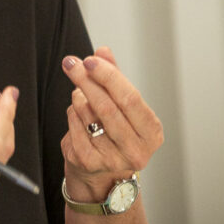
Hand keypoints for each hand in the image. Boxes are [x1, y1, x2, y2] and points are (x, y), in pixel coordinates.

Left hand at [61, 47, 162, 201]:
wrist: (101, 172)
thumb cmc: (114, 132)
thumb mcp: (121, 105)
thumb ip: (114, 77)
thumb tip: (103, 51)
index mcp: (151, 132)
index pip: (129, 98)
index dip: (108, 76)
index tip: (90, 60)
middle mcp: (136, 150)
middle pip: (107, 107)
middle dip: (86, 80)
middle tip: (72, 64)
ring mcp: (112, 160)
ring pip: (88, 116)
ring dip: (79, 96)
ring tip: (79, 90)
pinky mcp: (89, 163)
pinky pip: (74, 127)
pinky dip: (71, 113)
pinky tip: (75, 110)